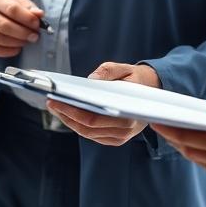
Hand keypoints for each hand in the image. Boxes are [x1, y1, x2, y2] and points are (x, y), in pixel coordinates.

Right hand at [0, 0, 42, 56]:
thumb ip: (26, 4)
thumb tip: (39, 14)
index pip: (12, 9)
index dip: (27, 18)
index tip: (37, 24)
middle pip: (5, 26)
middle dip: (24, 33)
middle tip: (35, 36)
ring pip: (0, 39)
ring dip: (17, 42)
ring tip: (27, 41)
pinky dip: (8, 51)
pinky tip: (17, 48)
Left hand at [45, 62, 160, 145]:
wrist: (154, 91)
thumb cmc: (137, 79)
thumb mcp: (125, 68)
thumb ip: (108, 71)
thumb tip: (90, 81)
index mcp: (129, 115)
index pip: (93, 118)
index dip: (70, 111)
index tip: (54, 101)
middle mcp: (125, 130)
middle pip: (87, 128)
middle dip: (65, 115)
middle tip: (51, 103)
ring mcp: (121, 137)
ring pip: (87, 134)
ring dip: (69, 121)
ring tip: (56, 107)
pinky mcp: (116, 138)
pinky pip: (93, 135)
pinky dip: (78, 125)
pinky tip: (68, 114)